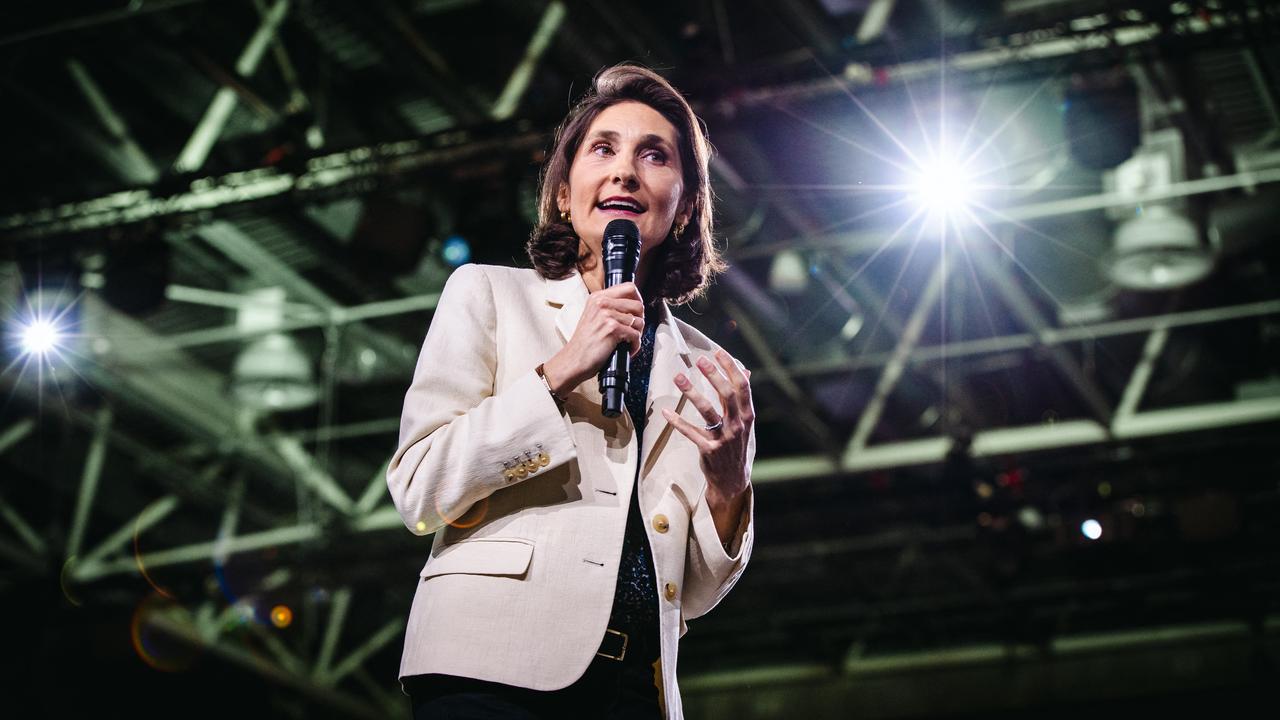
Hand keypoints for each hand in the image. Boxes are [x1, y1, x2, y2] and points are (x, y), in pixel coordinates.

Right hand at [543, 281, 643, 393]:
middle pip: (638, 304)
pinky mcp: (612, 329)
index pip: (629, 288)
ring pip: (639, 321)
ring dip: (638, 334)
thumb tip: (633, 307)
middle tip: (634, 330)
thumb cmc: (584, 342)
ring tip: (628, 341)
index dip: (638, 300)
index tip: (637, 312)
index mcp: (597, 297)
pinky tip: (627, 349)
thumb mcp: (593, 316)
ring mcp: (607, 315)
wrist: (573, 359)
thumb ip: (609, 307)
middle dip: (640, 320)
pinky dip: (635, 345)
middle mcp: (602, 303)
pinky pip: (636, 335)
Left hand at [661, 349, 753, 498]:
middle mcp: (738, 425)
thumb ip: (743, 398)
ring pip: (707, 411)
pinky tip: (666, 411)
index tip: (719, 352)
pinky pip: (691, 432)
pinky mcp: (709, 449)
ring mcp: (724, 438)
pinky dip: (677, 422)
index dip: (731, 368)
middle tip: (699, 360)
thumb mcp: (746, 423)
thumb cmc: (738, 447)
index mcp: (748, 416)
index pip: (742, 386)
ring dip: (692, 393)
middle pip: (726, 394)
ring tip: (679, 378)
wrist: (733, 481)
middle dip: (713, 374)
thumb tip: (746, 371)